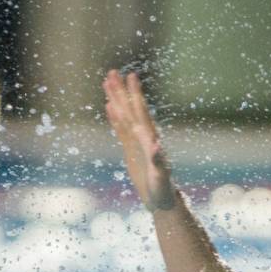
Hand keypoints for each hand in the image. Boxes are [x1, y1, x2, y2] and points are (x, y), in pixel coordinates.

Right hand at [103, 69, 177, 211]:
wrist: (161, 200)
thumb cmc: (162, 190)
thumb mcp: (161, 177)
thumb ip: (158, 160)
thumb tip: (155, 144)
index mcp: (149, 139)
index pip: (140, 112)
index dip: (135, 95)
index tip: (131, 77)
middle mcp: (143, 136)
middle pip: (130, 108)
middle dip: (121, 90)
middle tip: (112, 71)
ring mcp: (136, 141)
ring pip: (124, 115)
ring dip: (116, 99)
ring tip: (107, 81)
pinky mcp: (131, 149)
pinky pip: (121, 129)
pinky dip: (115, 117)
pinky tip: (110, 106)